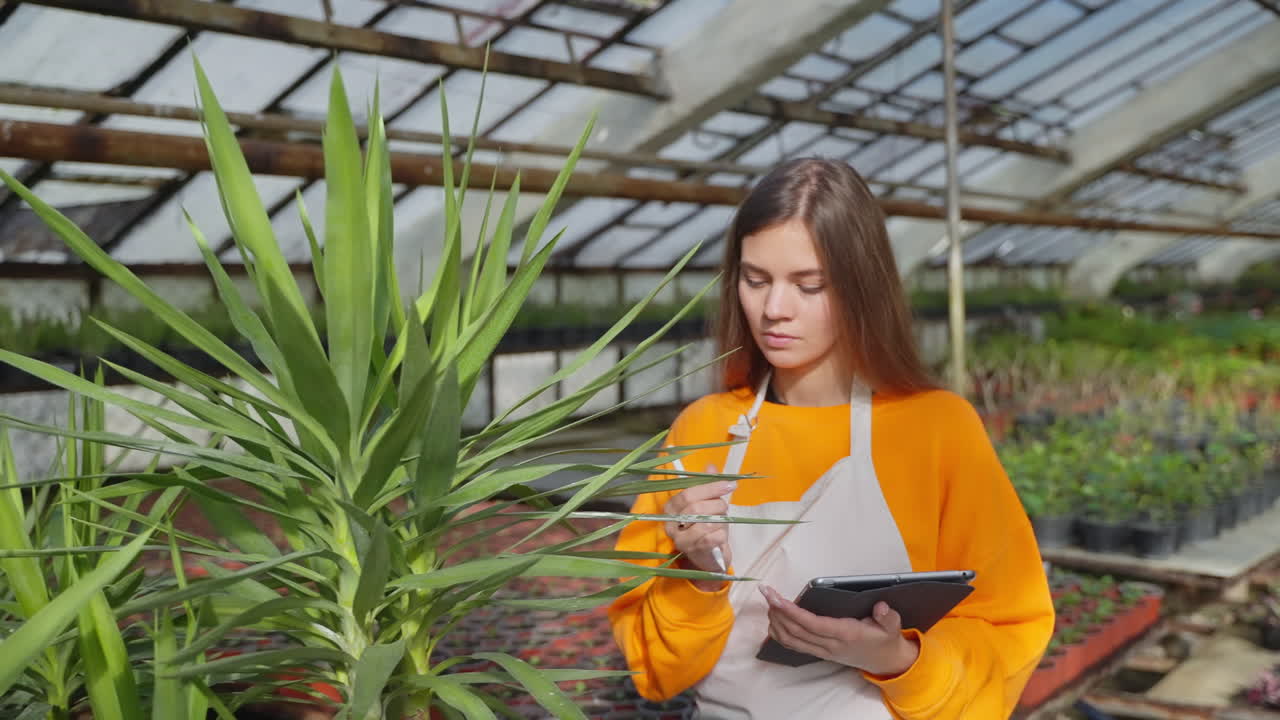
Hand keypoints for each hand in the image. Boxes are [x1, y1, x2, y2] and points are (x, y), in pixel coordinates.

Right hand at [663, 466, 734, 590]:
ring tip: (721, 523)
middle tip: (725, 507)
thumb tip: (711, 466)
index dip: (710, 487)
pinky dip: (722, 534)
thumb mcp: (708, 505)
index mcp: (671, 508)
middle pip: (696, 507)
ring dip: (720, 520)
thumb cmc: (707, 528)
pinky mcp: (694, 552)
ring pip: (706, 522)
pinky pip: (713, 536)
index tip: (729, 484)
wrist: (709, 558)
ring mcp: (681, 539)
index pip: (688, 493)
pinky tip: (720, 536)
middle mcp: (671, 524)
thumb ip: (708, 486)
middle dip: (717, 505)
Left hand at [759, 585, 919, 676]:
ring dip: (776, 622)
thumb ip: (888, 617)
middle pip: (796, 631)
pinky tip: (773, 620)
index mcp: (845, 635)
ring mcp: (823, 651)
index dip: (791, 611)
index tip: (775, 597)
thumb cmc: (884, 640)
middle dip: (777, 611)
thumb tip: (881, 607)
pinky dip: (779, 633)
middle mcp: (830, 645)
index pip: (812, 624)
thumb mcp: (892, 627)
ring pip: (791, 640)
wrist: (885, 662)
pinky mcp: (819, 653)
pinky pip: (794, 645)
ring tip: (769, 602)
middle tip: (766, 593)